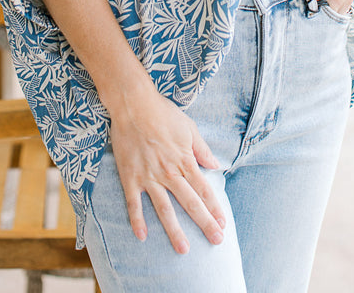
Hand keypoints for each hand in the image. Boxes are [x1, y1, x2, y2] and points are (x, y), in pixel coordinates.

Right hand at [109, 77, 225, 253]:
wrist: (134, 104)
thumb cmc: (163, 113)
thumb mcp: (189, 127)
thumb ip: (202, 149)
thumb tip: (215, 166)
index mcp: (185, 160)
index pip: (204, 189)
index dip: (215, 208)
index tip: (223, 223)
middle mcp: (169, 172)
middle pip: (190, 203)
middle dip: (204, 223)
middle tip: (216, 241)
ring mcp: (149, 176)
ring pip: (164, 209)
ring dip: (174, 230)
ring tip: (183, 249)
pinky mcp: (130, 177)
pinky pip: (134, 203)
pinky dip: (137, 220)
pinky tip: (142, 236)